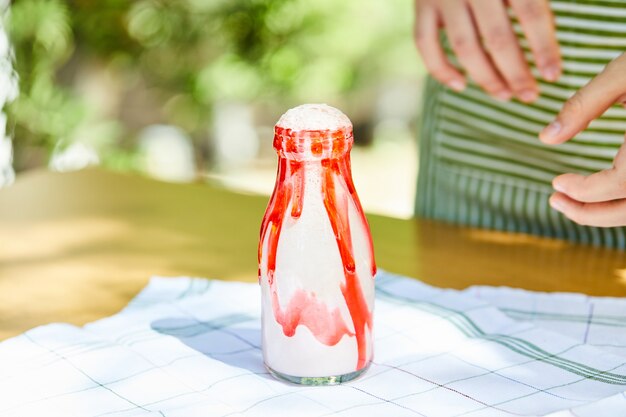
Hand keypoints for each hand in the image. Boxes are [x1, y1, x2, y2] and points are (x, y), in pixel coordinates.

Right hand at [414, 0, 560, 101]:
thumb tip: (548, 45)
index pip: (530, 13)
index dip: (544, 48)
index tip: (553, 75)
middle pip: (497, 38)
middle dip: (516, 73)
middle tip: (530, 95)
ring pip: (465, 48)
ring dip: (487, 78)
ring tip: (505, 95)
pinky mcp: (421, 5)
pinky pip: (425, 45)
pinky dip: (441, 70)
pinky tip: (462, 85)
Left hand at [539, 52, 625, 226]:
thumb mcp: (623, 73)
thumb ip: (583, 105)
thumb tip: (545, 138)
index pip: (621, 183)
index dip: (584, 191)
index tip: (555, 183)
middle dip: (590, 213)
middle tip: (554, 202)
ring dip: (608, 213)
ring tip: (569, 203)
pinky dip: (625, 202)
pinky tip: (599, 194)